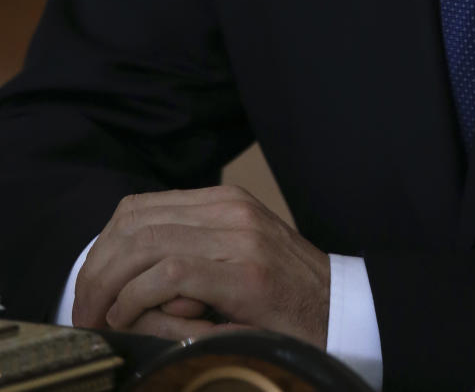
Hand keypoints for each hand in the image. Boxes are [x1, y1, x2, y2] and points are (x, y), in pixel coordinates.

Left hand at [73, 185, 329, 346]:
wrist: (343, 310)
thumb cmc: (283, 299)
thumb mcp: (233, 263)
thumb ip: (190, 257)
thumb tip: (129, 282)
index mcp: (224, 202)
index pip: (139, 208)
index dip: (101, 249)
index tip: (90, 289)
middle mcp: (230, 208)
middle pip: (132, 223)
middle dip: (95, 270)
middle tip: (85, 313)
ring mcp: (239, 236)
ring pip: (144, 243)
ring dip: (108, 286)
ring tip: (100, 320)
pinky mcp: (245, 272)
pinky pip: (169, 273)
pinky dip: (136, 298)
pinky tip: (129, 319)